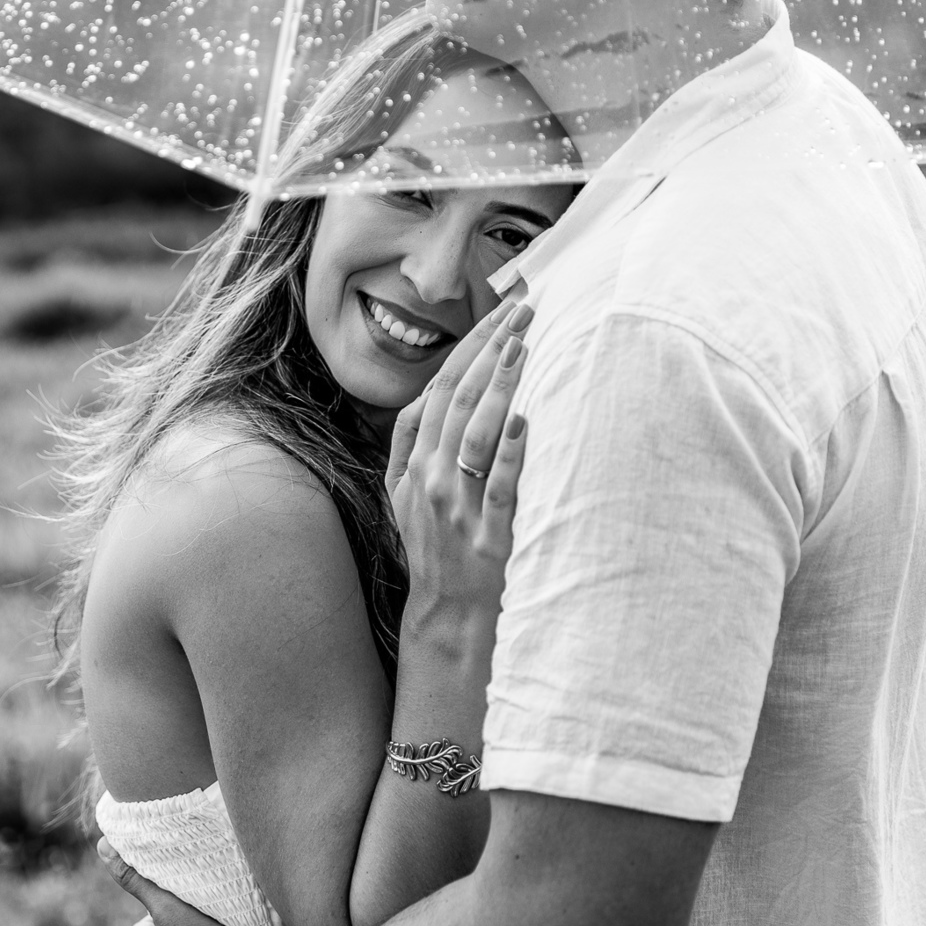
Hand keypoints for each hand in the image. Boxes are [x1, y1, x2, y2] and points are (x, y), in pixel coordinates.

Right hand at [386, 299, 533, 658]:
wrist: (445, 614)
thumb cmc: (433, 548)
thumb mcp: (402, 495)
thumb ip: (412, 443)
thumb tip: (435, 391)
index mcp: (411, 465)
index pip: (438, 391)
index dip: (467, 349)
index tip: (498, 315)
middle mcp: (429, 480)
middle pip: (458, 400)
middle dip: (490, 349)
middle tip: (524, 311)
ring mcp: (456, 508)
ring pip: (475, 434)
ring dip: (499, 385)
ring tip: (524, 344)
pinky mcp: (487, 537)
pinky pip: (497, 488)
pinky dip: (508, 453)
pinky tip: (522, 419)